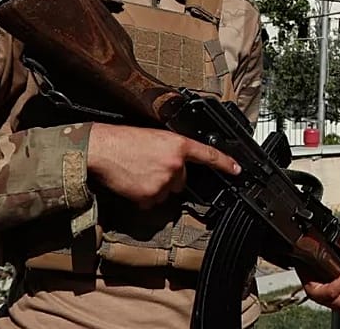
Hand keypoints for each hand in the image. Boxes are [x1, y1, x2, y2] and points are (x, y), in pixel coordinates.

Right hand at [85, 123, 239, 209]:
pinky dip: (144, 196)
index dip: (225, 163)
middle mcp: (175, 165)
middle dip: (170, 177)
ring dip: (156, 187)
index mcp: (178, 145)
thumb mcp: (154, 138)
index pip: (209, 155)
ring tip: (139, 172)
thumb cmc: (123, 141)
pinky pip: (152, 202)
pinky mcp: (151, 197)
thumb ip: (172, 150)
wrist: (102, 150)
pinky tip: (134, 183)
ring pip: (167, 192)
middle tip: (150, 166)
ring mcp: (164, 182)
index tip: (237, 170)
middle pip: (182, 180)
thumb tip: (178, 162)